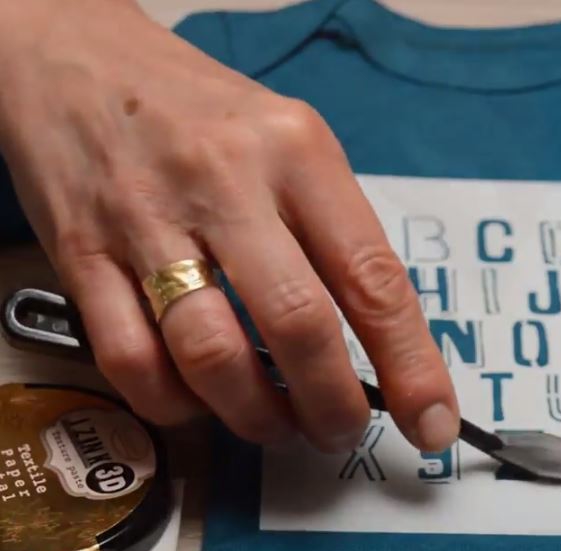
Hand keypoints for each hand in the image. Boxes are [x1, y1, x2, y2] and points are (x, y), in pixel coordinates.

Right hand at [0, 0, 459, 452]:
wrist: (77, 58)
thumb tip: (383, 341)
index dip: (410, 364)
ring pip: (212, 355)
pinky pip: (131, 359)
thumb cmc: (204, 111)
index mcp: (298, 153)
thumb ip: (334, 230)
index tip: (431, 420)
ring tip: (277, 423)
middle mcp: (227, 183)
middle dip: (332, 405)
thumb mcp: (293, 141)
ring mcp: (148, 219)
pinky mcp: (81, 253)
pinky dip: (175, 404)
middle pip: (298, 325)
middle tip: (342, 430)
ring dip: (256, 416)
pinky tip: (199, 401)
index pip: (372, 276)